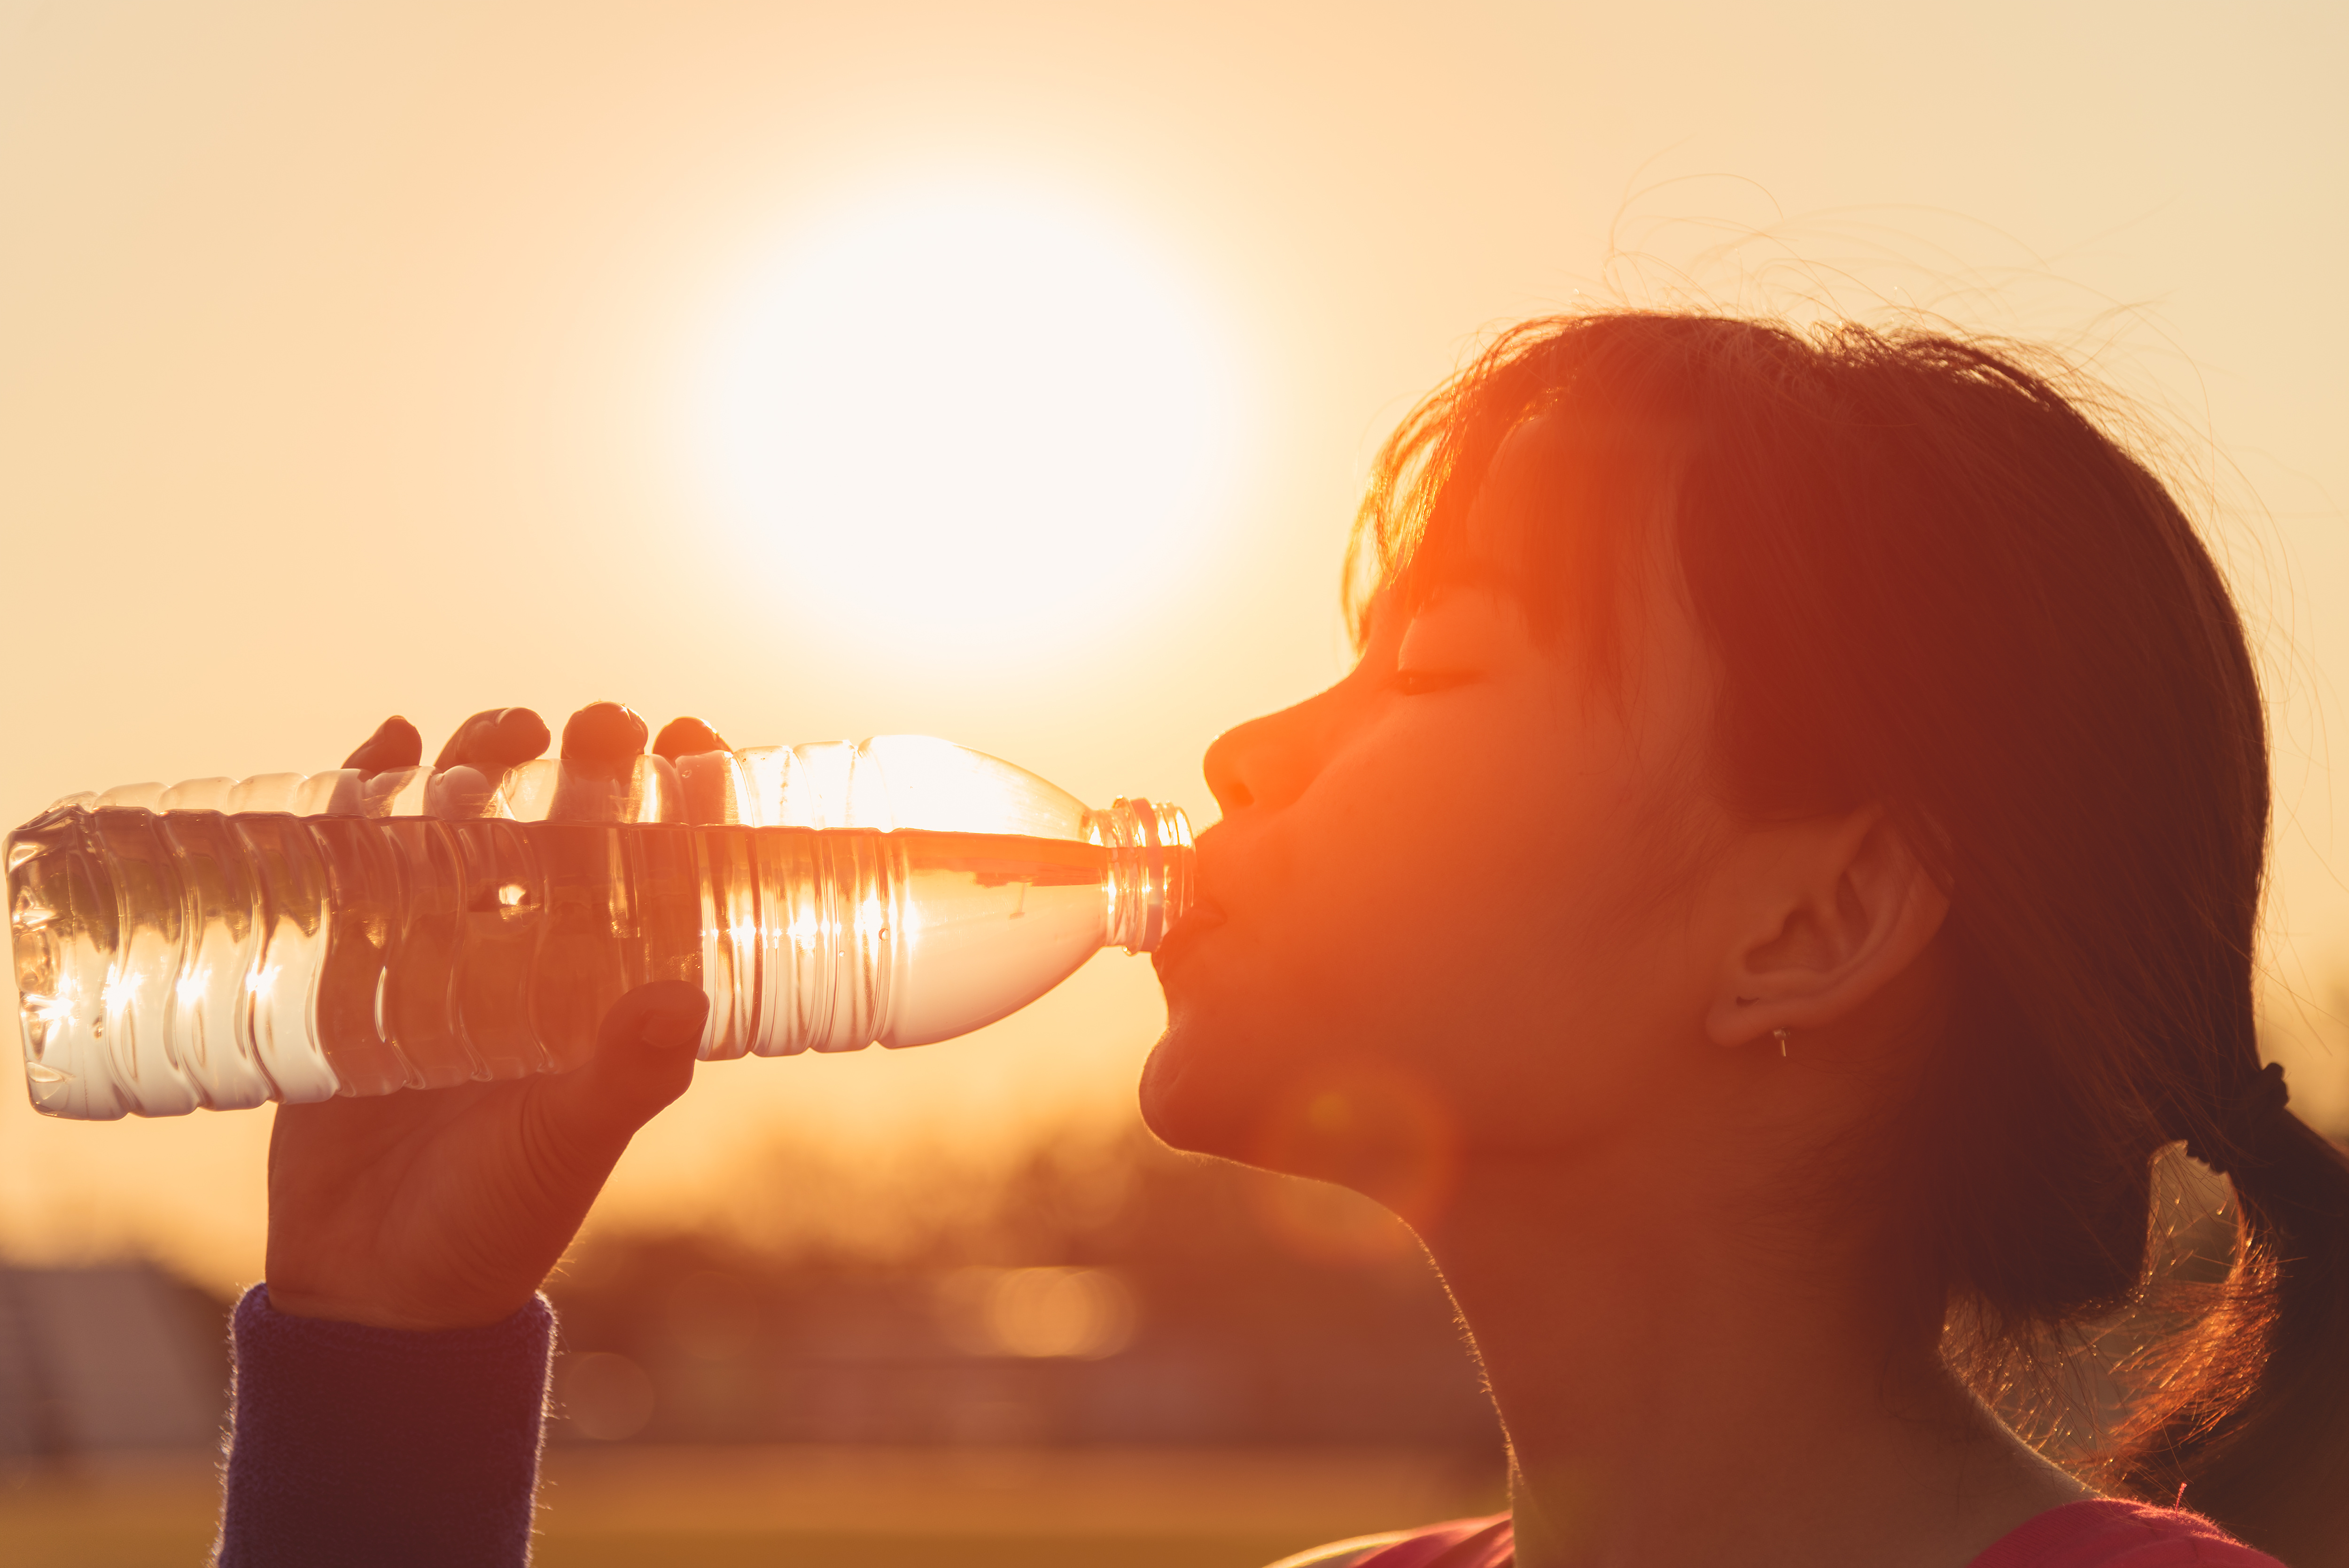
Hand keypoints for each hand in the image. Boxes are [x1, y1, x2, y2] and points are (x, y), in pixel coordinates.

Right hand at [263, 701, 727, 1329]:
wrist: (375, 1283)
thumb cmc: (494, 1221)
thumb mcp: (567, 1146)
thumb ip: (624, 1078)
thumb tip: (685, 998)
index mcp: (608, 992)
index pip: (665, 873)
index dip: (686, 799)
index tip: (692, 737)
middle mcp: (538, 960)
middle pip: (570, 830)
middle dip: (589, 765)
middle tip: (602, 724)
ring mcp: (447, 954)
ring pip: (475, 828)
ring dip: (488, 765)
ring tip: (504, 733)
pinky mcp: (359, 964)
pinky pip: (366, 860)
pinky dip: (372, 796)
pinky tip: (389, 747)